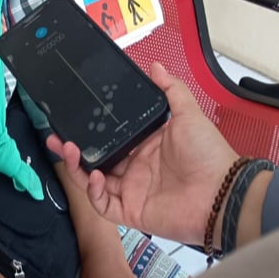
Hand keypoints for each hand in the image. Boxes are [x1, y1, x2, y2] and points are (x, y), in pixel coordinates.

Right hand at [46, 62, 238, 244]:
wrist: (222, 193)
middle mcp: (136, 168)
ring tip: (67, 149)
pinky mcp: (132, 211)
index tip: (74, 118)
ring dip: (77, 166)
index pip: (111, 137)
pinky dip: (93, 191)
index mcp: (146, 146)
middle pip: (95, 159)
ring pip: (93, 180)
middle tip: (56, 136)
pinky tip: (94, 175)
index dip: (91, 130)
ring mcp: (132, 191)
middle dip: (73, 150)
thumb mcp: (188, 114)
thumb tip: (156, 66)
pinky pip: (103, 204)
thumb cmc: (209, 155)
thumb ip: (170, 90)